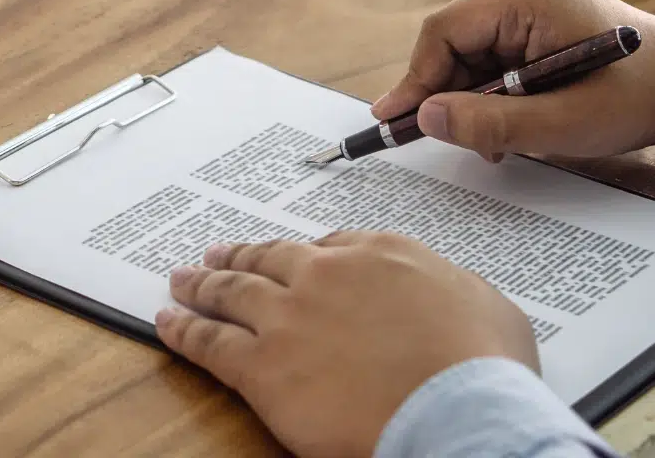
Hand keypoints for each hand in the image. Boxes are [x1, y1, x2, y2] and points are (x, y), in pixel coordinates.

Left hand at [157, 232, 537, 457]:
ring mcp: (289, 317)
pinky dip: (183, 330)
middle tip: (217, 254)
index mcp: (380, 254)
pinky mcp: (263, 367)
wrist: (457, 411)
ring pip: (231, 292)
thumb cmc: (482, 367)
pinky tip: (167, 323)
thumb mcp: (487, 305)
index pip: (332, 243)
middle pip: (270, 258)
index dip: (307, 254)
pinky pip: (209, 343)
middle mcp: (326, 274)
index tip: (296, 257)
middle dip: (240, 255)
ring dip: (202, 285)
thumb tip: (442, 294)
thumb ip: (449, 287)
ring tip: (181, 280)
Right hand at [372, 0, 654, 161]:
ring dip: (473, 96)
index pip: (442, 33)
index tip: (396, 122)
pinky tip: (512, 117)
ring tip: (499, 138)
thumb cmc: (635, 96)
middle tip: (463, 141)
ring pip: (467, 49)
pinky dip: (492, 87)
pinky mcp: (533, 12)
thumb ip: (488, 121)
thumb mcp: (560, 123)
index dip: (416, 81)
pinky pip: (489, 49)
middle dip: (451, 94)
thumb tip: (425, 118)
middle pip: (451, 41)